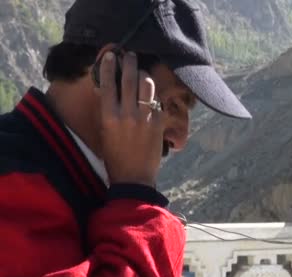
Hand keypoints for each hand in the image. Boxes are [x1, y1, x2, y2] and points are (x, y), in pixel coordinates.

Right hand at [97, 51, 165, 187]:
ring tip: (142, 71)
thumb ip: (108, 112)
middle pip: (128, 80)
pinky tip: (152, 93)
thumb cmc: (115, 157)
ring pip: (146, 86)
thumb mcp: (104, 132)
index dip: (108, 67)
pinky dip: (154, 95)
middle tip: (130, 54)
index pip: (107, 85)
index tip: (110, 55)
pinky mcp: (158, 123)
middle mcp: (126, 114)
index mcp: (108, 117)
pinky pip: (157, 101)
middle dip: (130, 63)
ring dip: (144, 75)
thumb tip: (109, 92)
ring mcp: (144, 118)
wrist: (133, 177)